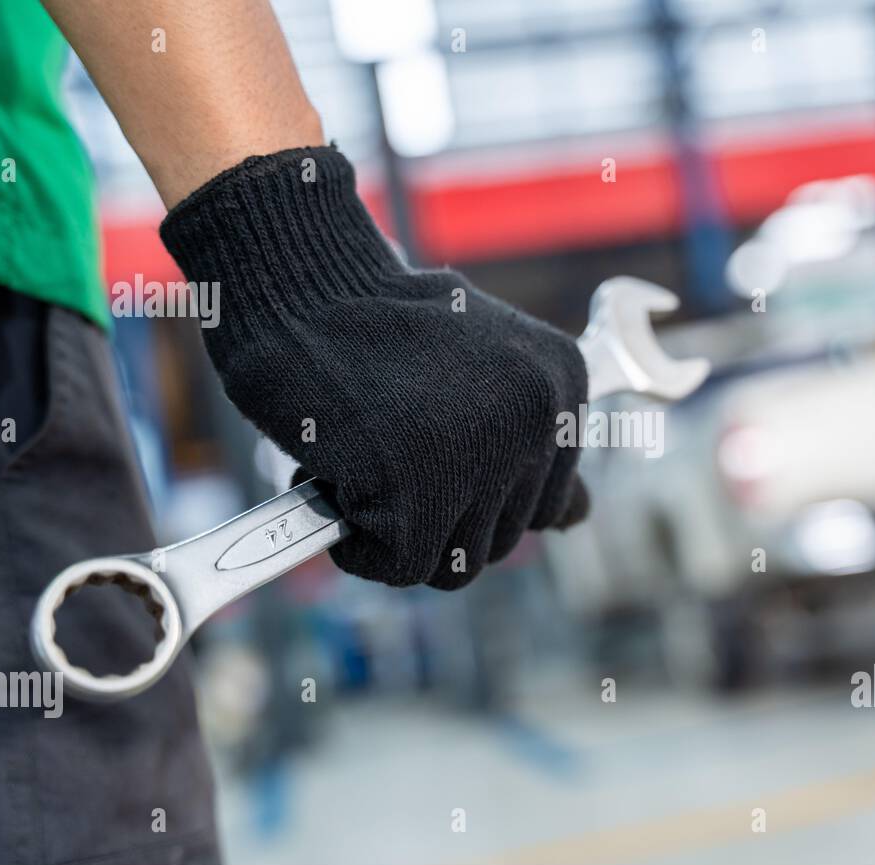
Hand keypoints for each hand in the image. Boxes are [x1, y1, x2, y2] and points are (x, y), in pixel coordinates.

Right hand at [161, 147, 587, 588]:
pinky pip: (399, 567)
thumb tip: (578, 517)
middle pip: (505, 540)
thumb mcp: (481, 374)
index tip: (433, 449)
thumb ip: (531, 447)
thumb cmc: (375, 331)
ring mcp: (487, 452)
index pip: (548, 506)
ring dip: (399, 532)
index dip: (480, 495)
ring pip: (457, 564)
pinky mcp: (420, 490)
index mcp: (563, 381)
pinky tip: (340, 478)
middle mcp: (542, 414)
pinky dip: (357, 544)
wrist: (296, 286)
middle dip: (439, 515)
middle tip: (390, 446)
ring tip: (369, 458)